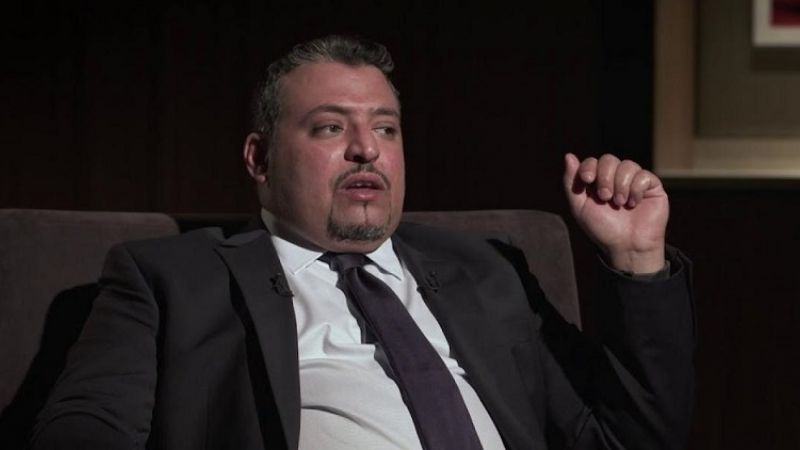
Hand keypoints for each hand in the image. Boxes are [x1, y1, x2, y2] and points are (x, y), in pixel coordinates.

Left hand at [563, 153, 667, 272]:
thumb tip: (568, 155)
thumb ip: (571, 183)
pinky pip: (644, 175)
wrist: (626, 246)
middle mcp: (616, 178)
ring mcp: (634, 181)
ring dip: (620, 184)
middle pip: (609, 159)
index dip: (589, 166)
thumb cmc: (603, 229)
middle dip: (604, 177)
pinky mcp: (652, 187)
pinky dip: (636, 189)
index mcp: (598, 182)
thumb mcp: (580, 207)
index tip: (587, 179)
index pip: (592, 162)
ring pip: (627, 165)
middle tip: (605, 197)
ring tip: (620, 203)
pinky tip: (634, 203)